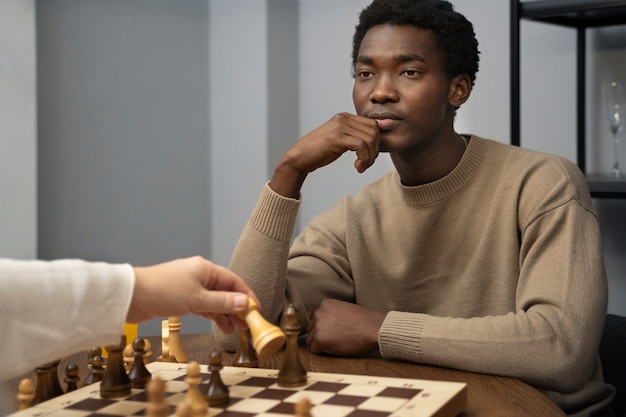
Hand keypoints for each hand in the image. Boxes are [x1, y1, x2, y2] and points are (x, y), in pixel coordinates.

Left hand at [127, 256, 256, 333]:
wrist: (131, 296)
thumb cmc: (163, 291)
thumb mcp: (198, 299)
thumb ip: (223, 303)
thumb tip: (245, 303)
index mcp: (206, 269)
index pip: (234, 282)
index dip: (247, 296)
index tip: (256, 310)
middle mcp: (199, 275)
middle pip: (225, 291)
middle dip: (237, 307)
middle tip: (247, 323)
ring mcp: (189, 286)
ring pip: (214, 300)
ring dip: (225, 314)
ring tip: (234, 329)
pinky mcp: (180, 297)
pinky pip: (202, 305)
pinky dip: (211, 314)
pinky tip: (218, 325)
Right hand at [270, 113, 379, 197]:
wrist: (299, 158)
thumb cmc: (320, 152)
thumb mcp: (340, 140)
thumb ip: (355, 136)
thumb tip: (377, 140)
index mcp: (345, 117)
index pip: (373, 125)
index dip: (376, 143)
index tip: (369, 157)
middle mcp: (343, 118)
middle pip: (374, 131)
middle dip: (374, 151)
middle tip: (366, 164)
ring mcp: (340, 127)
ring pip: (369, 140)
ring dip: (369, 157)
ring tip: (361, 167)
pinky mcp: (337, 137)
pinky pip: (361, 146)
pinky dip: (364, 159)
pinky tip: (357, 167)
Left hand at [306, 299, 384, 355]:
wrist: (373, 329)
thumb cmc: (363, 321)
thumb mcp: (343, 309)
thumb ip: (330, 314)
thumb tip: (324, 324)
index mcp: (323, 304)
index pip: (314, 318)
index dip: (323, 327)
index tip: (333, 331)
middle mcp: (318, 313)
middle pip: (310, 329)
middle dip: (320, 335)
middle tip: (336, 338)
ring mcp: (318, 326)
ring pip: (311, 340)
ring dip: (321, 344)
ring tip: (337, 343)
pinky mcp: (320, 340)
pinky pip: (314, 350)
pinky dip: (323, 352)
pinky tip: (336, 348)